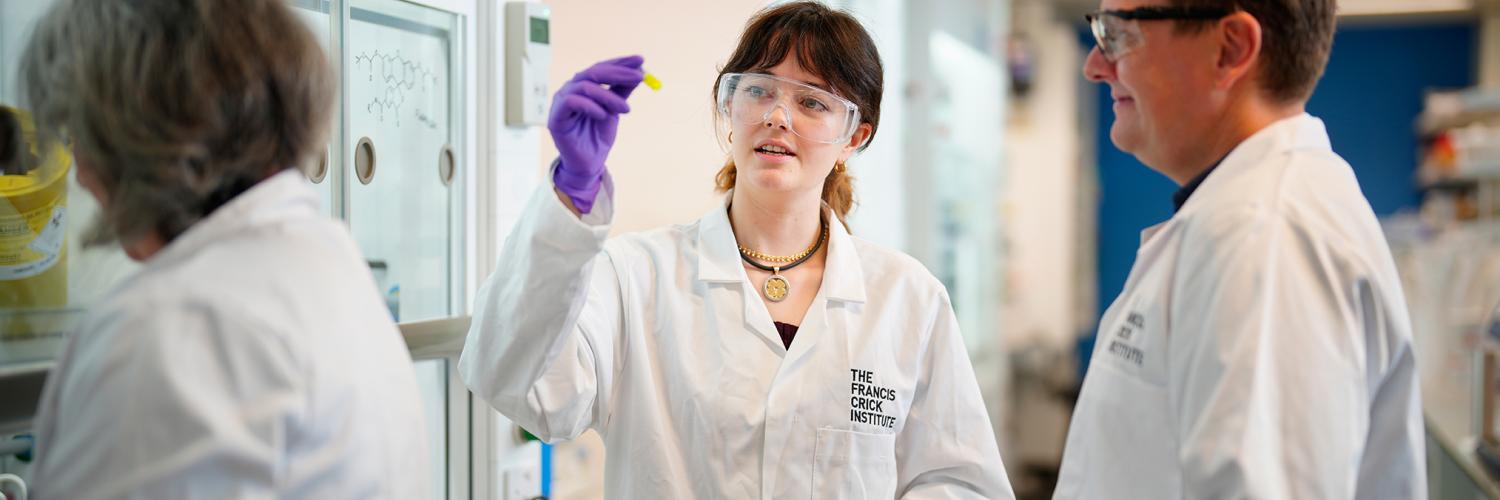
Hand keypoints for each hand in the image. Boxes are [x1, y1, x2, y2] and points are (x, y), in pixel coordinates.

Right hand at [548, 55, 643, 213]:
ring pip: (585, 86)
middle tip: (639, 77)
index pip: (601, 67)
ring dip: (609, 96)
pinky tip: (603, 115)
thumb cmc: (599, 136)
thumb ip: (622, 91)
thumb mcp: (616, 110)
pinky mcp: (556, 116)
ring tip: (626, 110)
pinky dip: (590, 106)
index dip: (620, 62)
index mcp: (584, 85)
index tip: (641, 60)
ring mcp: (561, 101)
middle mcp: (571, 89)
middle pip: (593, 72)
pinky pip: (572, 102)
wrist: (589, 163)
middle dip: (618, 73)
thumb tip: (640, 71)